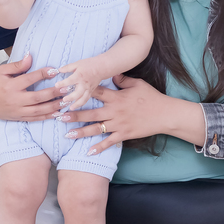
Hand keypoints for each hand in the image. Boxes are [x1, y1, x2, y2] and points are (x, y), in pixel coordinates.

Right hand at [0, 53, 66, 122]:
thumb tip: (30, 56)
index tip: (54, 70)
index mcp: (10, 86)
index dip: (43, 74)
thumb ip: (17, 66)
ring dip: (53, 106)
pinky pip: (35, 118)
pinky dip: (47, 117)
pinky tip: (57, 113)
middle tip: (66, 88)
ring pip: (38, 110)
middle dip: (53, 93)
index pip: (29, 79)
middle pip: (37, 97)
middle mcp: (15, 99)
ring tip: (66, 101)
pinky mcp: (19, 117)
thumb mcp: (1, 71)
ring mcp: (17, 110)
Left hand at [54, 58, 102, 111]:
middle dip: (71, 97)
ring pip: (83, 99)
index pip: (70, 81)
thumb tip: (59, 70)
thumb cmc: (89, 64)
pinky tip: (77, 106)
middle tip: (64, 100)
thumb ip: (68, 67)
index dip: (62, 83)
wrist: (101, 67)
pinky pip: (87, 99)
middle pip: (77, 93)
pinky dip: (82, 103)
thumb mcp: (77, 63)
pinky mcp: (91, 91)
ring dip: (77, 104)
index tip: (56, 85)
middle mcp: (84, 84)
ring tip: (71, 108)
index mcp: (79, 76)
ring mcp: (88, 88)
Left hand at [61, 75, 203, 155]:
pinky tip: (88, 152)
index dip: (80, 92)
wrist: (165, 114)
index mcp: (117, 97)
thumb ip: (122, 79)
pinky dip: (99, 148)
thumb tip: (111, 72)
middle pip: (91, 113)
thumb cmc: (151, 97)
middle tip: (58, 116)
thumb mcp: (137, 83)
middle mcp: (115, 111)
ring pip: (96, 129)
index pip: (95, 93)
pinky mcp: (124, 135)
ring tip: (66, 134)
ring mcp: (119, 124)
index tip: (66, 92)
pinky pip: (109, 142)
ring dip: (81, 132)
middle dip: (74, 114)